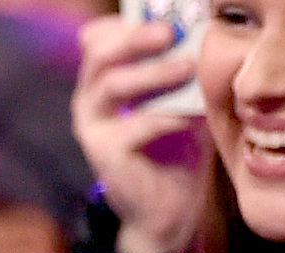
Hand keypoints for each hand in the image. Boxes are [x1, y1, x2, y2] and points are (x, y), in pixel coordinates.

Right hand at [72, 15, 209, 252]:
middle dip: (135, 37)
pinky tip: (188, 117)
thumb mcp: (180, 96)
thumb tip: (195, 36)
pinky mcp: (103, 153)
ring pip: (112, 85)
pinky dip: (166, 117)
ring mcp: (92, 126)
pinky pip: (135, 125)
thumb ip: (179, 68)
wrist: (167, 202)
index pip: (98, 39)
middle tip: (169, 32)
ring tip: (187, 68)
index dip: (123, 25)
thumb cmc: (174, 145)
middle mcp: (89, 98)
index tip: (163, 17)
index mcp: (102, 80)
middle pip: (98, 54)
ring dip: (153, 73)